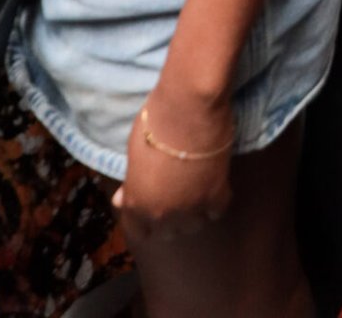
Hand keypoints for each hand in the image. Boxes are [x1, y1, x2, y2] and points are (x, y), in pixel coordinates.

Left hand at [112, 89, 234, 238]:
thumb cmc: (154, 123)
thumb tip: (124, 198)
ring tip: (194, 191)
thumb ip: (132, 182)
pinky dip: (214, 202)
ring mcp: (191, 209)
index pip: (137, 231)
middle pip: (167, 233)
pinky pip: (215, 212)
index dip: (143, 220)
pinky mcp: (217, 196)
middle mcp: (163, 215)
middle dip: (168, 218)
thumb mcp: (133, 155)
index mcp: (137, 204)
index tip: (149, 205)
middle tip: (172, 194)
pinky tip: (211, 185)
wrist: (189, 107)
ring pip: (193, 226)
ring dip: (192, 213)